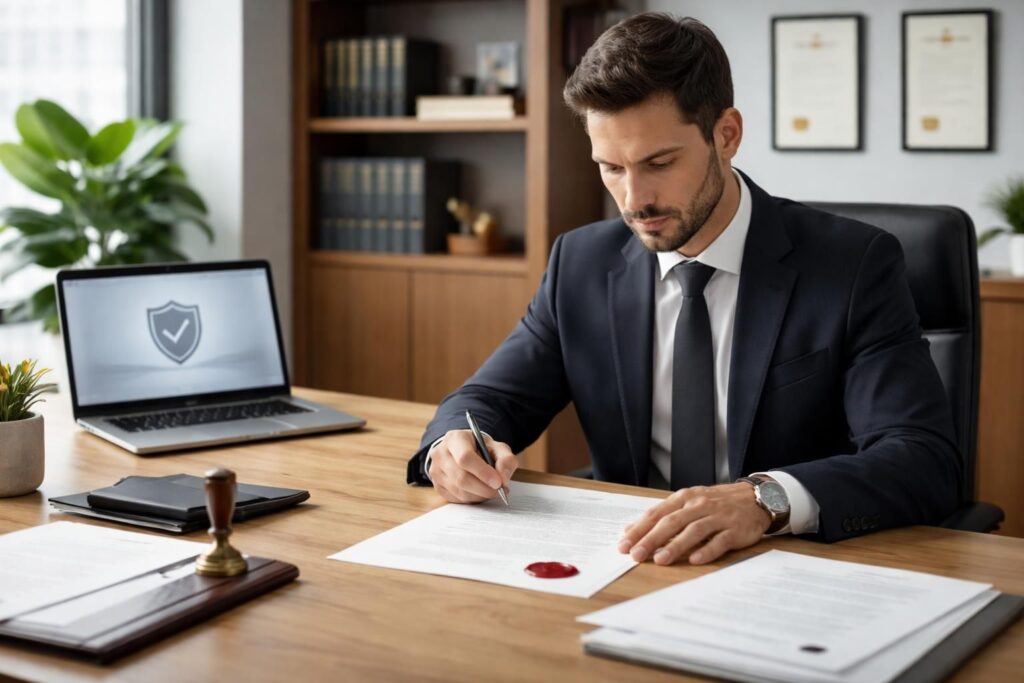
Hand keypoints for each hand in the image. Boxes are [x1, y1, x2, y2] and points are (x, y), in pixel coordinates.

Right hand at [427, 430, 515, 503]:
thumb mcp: (497, 447)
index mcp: (455, 438)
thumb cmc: (481, 449)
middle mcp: (441, 453)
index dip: (483, 472)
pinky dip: (472, 499)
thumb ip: (506, 460)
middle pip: (461, 477)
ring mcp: (436, 471)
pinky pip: (456, 498)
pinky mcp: (437, 486)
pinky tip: (480, 492)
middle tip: (499, 490)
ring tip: (491, 490)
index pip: (465, 457)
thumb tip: (503, 479)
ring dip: (479, 495)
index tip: (498, 482)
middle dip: (484, 488)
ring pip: (459, 490)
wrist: (463, 451)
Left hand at [618, 483, 770, 564]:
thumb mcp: (689, 502)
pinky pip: (719, 541)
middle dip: (651, 539)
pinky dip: (707, 550)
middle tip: (636, 555)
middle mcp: (699, 505)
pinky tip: (695, 560)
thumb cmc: (717, 503)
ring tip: (660, 560)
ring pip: (693, 531)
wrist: (756, 498)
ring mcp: (718, 517)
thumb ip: (663, 515)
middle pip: (671, 522)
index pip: (657, 514)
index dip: (639, 529)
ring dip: (675, 546)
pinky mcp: (735, 530)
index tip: (624, 544)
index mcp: (684, 498)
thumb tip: (631, 529)